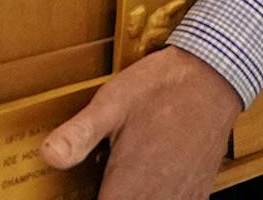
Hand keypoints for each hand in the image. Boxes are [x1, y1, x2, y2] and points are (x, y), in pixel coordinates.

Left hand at [41, 46, 243, 199]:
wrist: (214, 75)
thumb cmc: (162, 87)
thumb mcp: (112, 102)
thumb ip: (79, 133)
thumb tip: (49, 155)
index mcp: (128, 187)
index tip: (86, 192)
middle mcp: (156, 199)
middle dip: (111, 198)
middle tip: (104, 184)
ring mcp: (180, 198)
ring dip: (131, 199)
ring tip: (122, 185)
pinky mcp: (198, 192)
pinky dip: (158, 199)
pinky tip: (149, 188)